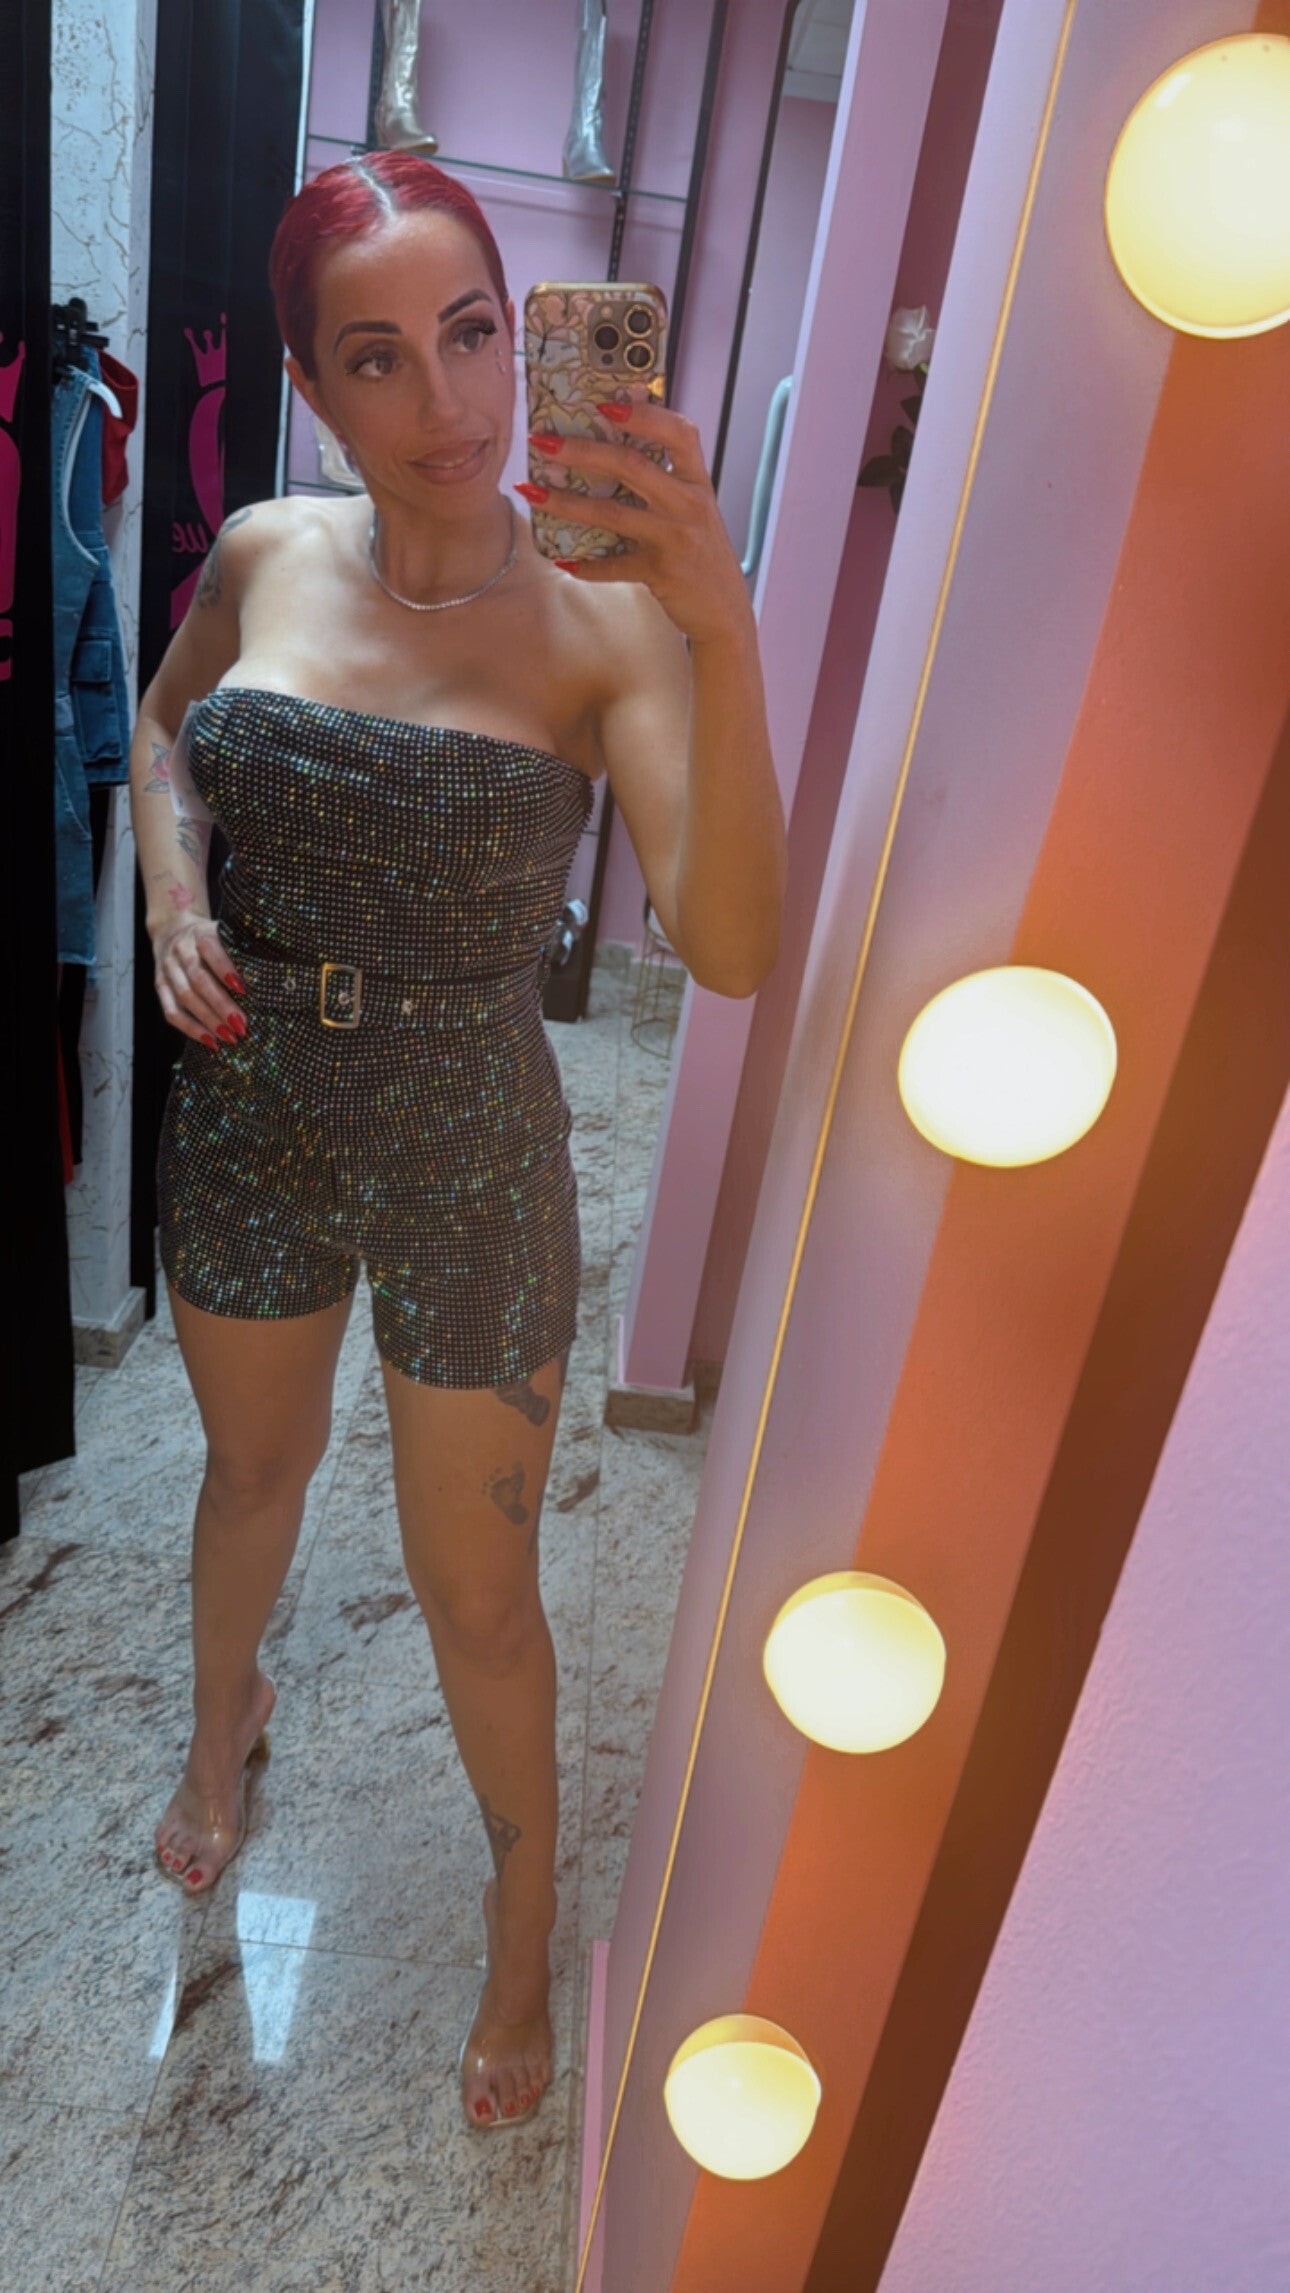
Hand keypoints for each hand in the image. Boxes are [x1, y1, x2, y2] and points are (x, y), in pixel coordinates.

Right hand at [151, 916, 246, 1046]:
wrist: (172, 930)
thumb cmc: (212, 939)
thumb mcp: (225, 934)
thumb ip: (241, 950)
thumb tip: (273, 975)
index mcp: (199, 933)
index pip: (209, 948)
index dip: (225, 968)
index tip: (243, 989)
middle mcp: (180, 950)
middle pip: (198, 979)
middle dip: (221, 1004)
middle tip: (242, 1024)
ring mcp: (167, 969)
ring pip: (185, 997)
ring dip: (209, 1020)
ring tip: (230, 1037)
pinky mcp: (160, 986)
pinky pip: (171, 1011)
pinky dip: (191, 1029)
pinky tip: (210, 1041)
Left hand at [523, 401, 753, 647]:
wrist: (725, 612)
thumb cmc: (702, 556)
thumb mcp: (695, 512)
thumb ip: (666, 484)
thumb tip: (610, 453)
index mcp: (698, 483)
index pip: (679, 433)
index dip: (644, 414)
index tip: (605, 404)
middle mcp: (689, 505)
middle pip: (631, 465)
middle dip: (582, 449)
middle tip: (544, 441)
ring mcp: (675, 539)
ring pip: (611, 513)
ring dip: (565, 501)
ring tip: (533, 490)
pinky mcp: (661, 572)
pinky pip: (613, 565)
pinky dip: (586, 564)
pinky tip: (562, 560)